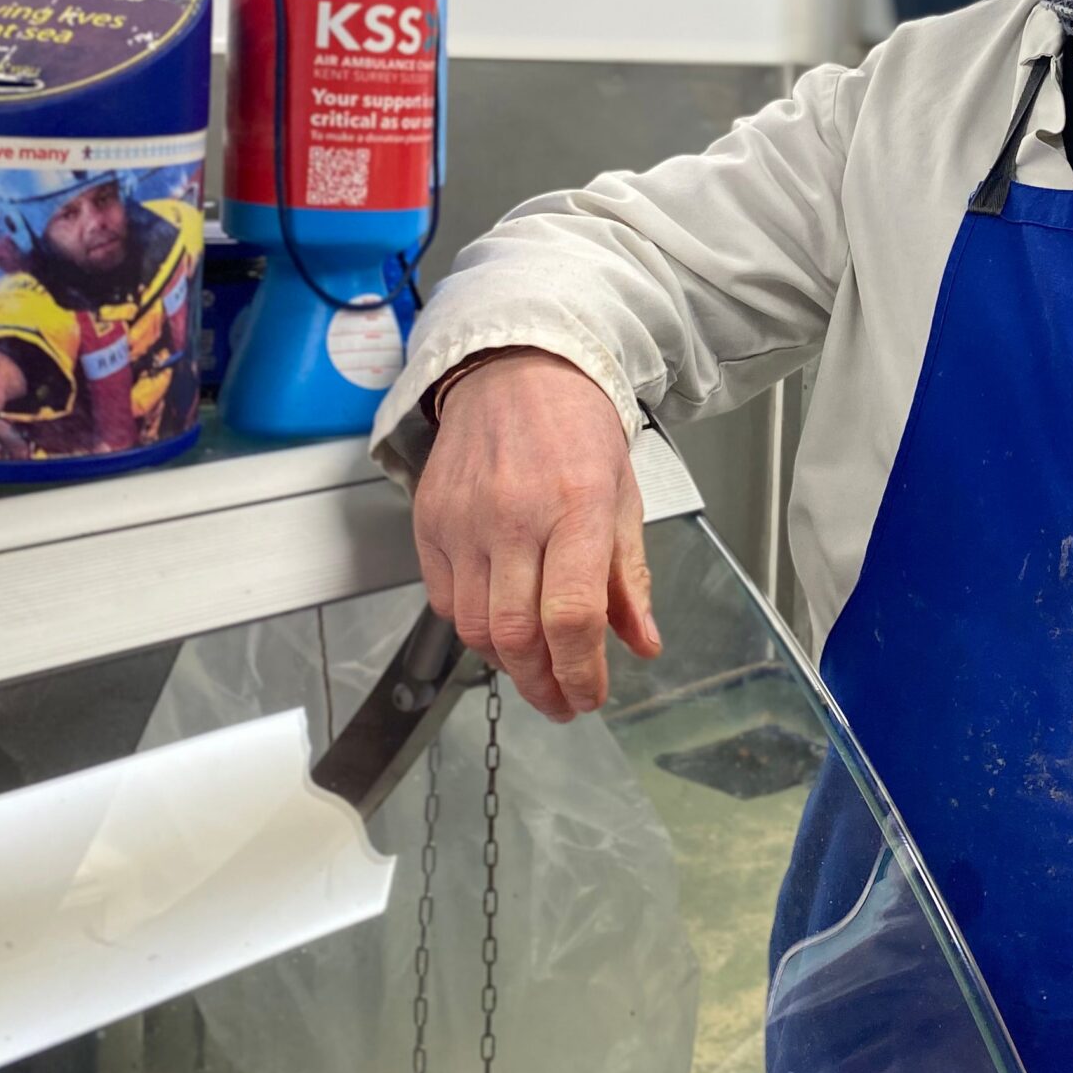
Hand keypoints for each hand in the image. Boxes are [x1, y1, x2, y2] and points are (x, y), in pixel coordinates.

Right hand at [412, 349, 660, 721]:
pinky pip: (443, 601)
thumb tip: (643, 646)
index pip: (572, 615)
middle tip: (563, 701)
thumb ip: (629, 578)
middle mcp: (515, 514)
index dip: (581, 671)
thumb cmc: (577, 431)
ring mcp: (464, 519)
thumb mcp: (622, 497)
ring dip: (507, 663)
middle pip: (516, 634)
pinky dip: (471, 626)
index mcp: (577, 505)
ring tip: (536, 668)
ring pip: (475, 627)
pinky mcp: (428, 521)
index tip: (591, 696)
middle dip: (542, 684)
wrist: (516, 371)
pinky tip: (499, 620)